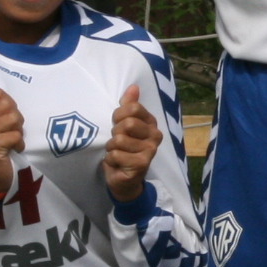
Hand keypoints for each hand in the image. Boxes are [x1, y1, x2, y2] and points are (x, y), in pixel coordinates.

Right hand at [0, 88, 23, 197]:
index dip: (10, 105)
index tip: (7, 120)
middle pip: (9, 104)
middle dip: (17, 118)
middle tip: (12, 132)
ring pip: (14, 118)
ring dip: (18, 131)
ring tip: (12, 141)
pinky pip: (16, 135)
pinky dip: (19, 144)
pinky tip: (13, 150)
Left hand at [102, 84, 155, 203]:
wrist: (124, 180)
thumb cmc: (123, 149)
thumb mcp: (124, 125)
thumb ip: (128, 106)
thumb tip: (133, 86)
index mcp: (152, 123)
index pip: (132, 108)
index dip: (118, 116)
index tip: (118, 125)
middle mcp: (155, 135)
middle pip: (126, 123)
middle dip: (115, 133)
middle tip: (118, 143)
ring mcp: (150, 150)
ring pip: (118, 140)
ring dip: (111, 148)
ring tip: (117, 153)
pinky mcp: (141, 164)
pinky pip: (115, 154)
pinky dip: (110, 160)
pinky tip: (117, 164)